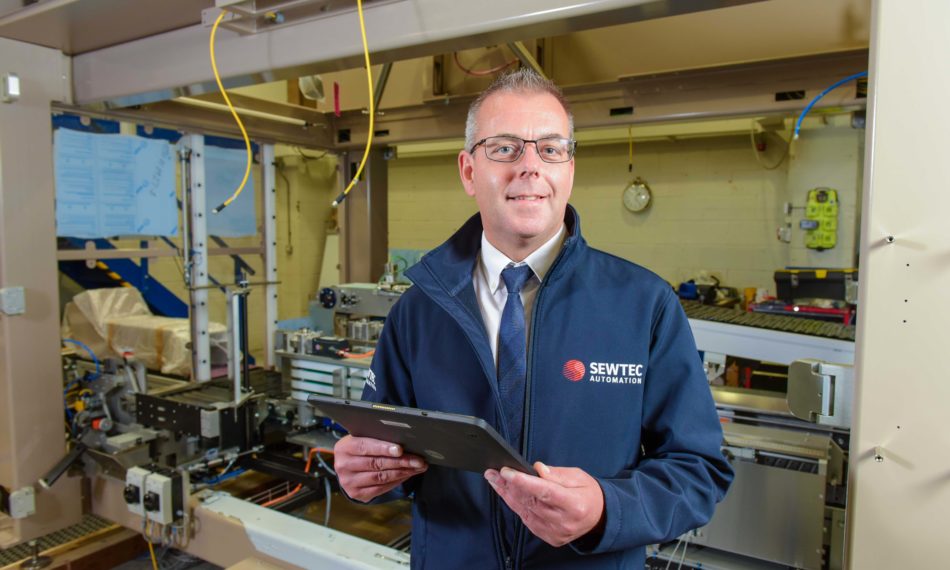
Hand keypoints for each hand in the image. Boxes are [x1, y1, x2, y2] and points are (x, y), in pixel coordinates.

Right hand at [333, 435, 427, 501]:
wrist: (347, 468)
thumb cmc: (360, 449)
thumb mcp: (362, 439)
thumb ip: (376, 438)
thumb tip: (403, 439)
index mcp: (343, 448)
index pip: (365, 446)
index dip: (383, 448)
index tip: (400, 449)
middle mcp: (343, 466)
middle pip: (376, 463)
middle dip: (401, 462)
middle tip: (419, 460)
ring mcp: (349, 482)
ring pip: (381, 477)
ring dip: (403, 472)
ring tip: (418, 467)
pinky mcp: (356, 494)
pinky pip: (381, 488)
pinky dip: (397, 481)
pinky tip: (408, 475)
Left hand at [484, 462, 604, 547]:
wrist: (599, 518)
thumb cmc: (588, 493)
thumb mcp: (578, 476)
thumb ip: (556, 474)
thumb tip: (537, 469)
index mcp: (574, 504)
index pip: (544, 492)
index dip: (523, 481)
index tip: (506, 471)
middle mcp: (563, 522)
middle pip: (530, 501)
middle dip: (508, 485)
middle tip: (492, 472)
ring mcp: (555, 532)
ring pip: (524, 511)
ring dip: (507, 495)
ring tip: (495, 480)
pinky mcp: (549, 537)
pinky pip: (527, 520)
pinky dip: (516, 506)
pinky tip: (507, 494)